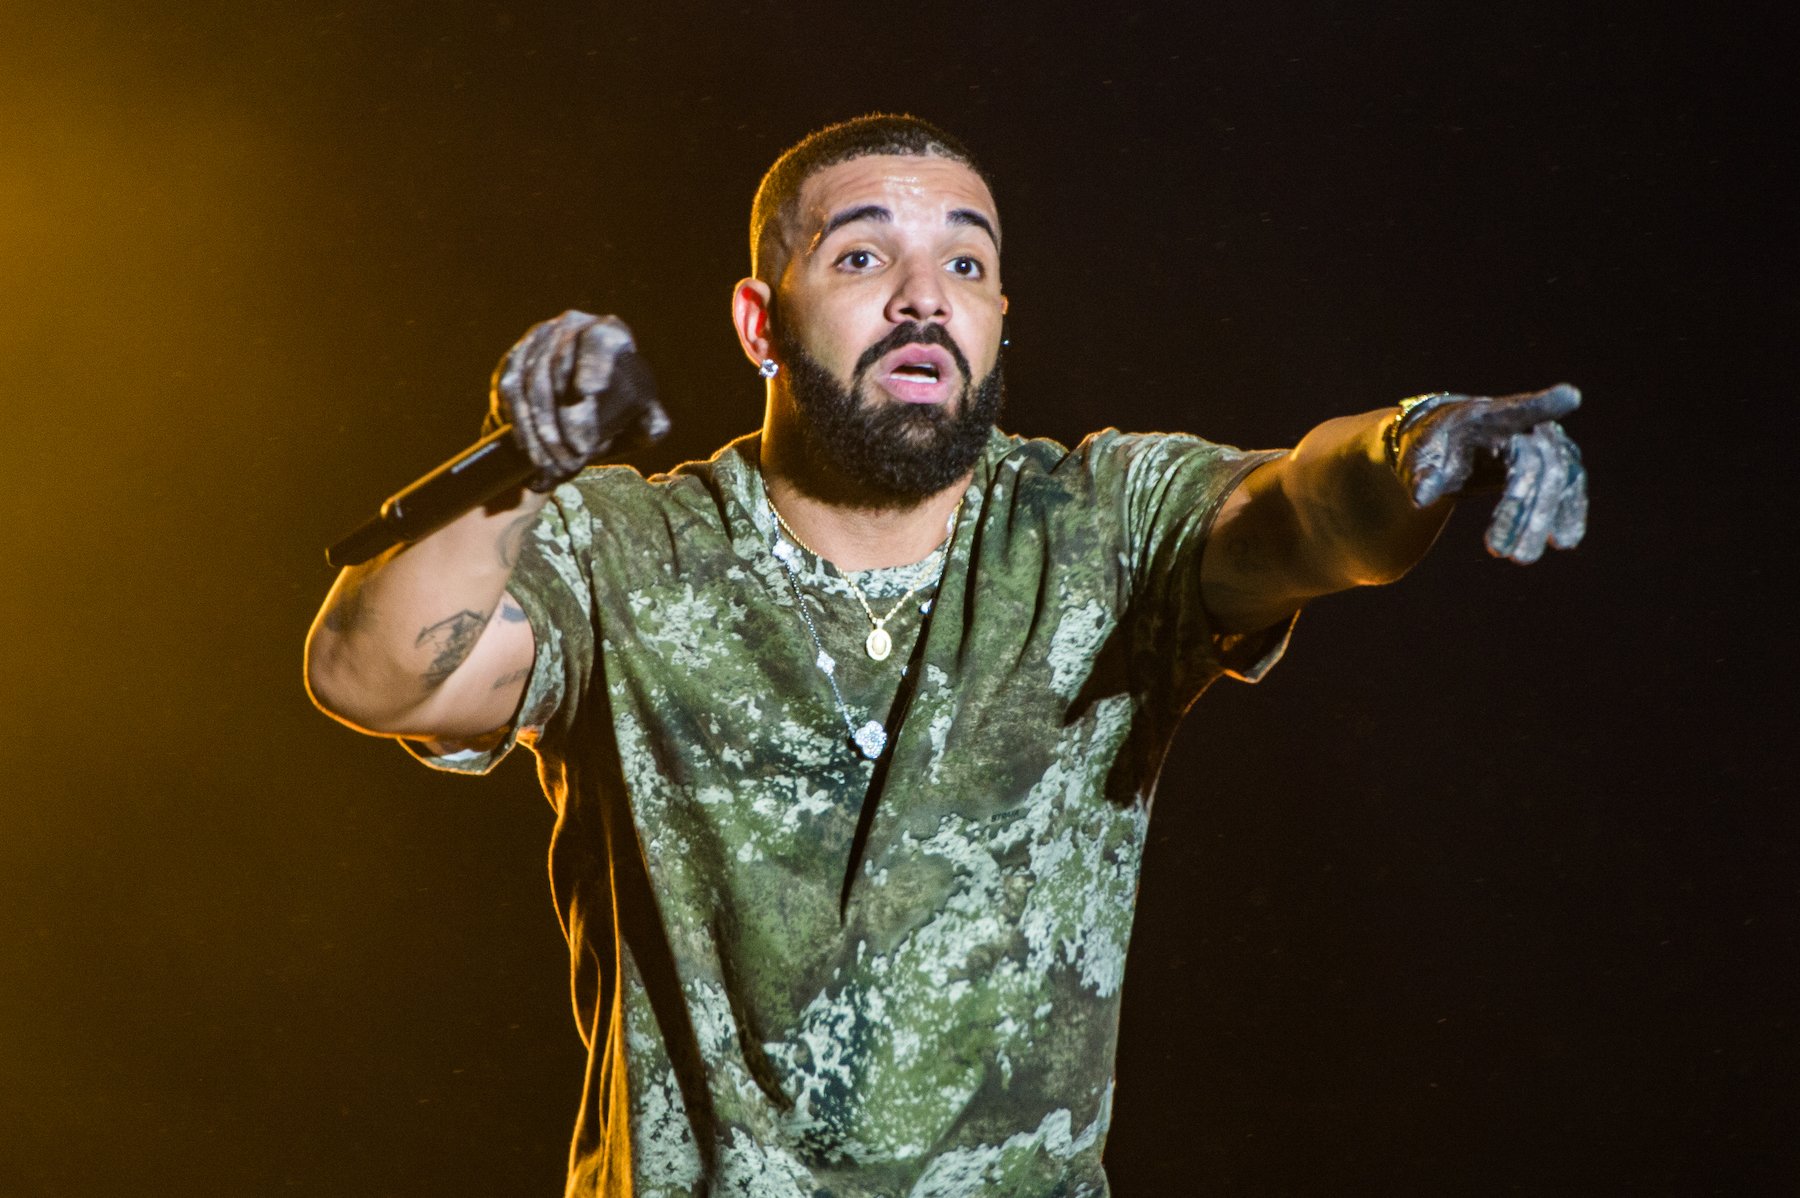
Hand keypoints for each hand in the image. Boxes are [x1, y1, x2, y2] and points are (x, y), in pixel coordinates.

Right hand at [485, 310, 670, 490]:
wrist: (585, 401)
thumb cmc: (622, 408)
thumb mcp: (645, 418)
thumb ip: (651, 424)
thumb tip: (648, 428)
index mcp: (610, 332)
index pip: (598, 341)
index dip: (592, 364)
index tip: (588, 394)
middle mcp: (571, 325)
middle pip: (558, 369)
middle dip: (563, 421)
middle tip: (571, 459)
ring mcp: (539, 339)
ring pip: (531, 384)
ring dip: (540, 430)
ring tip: (552, 467)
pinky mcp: (515, 358)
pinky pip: (512, 391)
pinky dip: (521, 425)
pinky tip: (531, 453)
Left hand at [1392, 383, 1587, 563]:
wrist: (1451, 443)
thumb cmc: (1434, 447)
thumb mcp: (1419, 458)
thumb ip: (1423, 475)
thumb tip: (1420, 500)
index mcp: (1491, 417)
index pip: (1520, 410)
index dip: (1546, 405)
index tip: (1571, 396)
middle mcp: (1529, 426)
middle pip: (1539, 465)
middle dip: (1522, 511)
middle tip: (1500, 553)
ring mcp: (1549, 444)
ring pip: (1558, 481)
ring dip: (1542, 521)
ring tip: (1522, 558)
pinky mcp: (1558, 464)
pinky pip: (1569, 489)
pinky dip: (1567, 514)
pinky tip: (1563, 541)